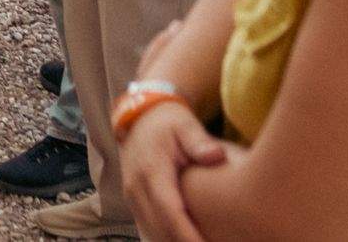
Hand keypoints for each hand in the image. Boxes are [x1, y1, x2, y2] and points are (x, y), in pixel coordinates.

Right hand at [123, 101, 226, 241]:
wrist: (139, 119)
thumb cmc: (168, 123)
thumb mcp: (185, 125)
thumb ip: (199, 141)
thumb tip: (216, 156)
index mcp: (151, 171)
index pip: (169, 211)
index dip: (187, 234)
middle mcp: (136, 187)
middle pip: (160, 228)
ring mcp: (132, 196)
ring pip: (152, 232)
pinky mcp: (134, 202)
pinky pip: (148, 228)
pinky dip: (166, 239)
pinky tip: (184, 240)